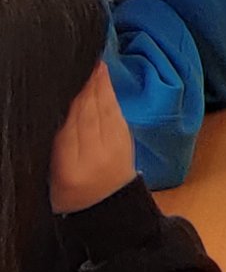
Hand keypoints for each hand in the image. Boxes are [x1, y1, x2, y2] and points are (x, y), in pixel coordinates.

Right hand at [49, 62, 135, 213]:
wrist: (109, 210)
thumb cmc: (70, 194)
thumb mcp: (52, 176)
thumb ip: (54, 145)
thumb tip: (55, 111)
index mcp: (71, 169)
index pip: (69, 128)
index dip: (69, 102)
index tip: (64, 79)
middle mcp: (96, 157)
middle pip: (88, 114)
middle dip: (84, 86)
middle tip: (79, 60)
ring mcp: (115, 148)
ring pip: (104, 110)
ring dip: (99, 84)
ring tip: (93, 61)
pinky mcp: (126, 141)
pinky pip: (116, 112)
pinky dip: (109, 93)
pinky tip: (103, 78)